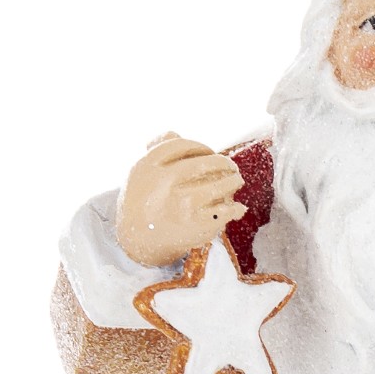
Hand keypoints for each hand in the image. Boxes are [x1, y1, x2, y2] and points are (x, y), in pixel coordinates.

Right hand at [116, 133, 246, 266]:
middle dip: (223, 162)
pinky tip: (237, 208)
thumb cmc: (142, 203)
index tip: (208, 152)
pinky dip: (235, 209)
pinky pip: (225, 210)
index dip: (201, 147)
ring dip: (234, 181)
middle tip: (231, 166)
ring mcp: (184, 203)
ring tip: (237, 181)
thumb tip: (175, 133)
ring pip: (221, 184)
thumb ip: (157, 150)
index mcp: (150, 165)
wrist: (137, 240)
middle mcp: (167, 182)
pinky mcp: (197, 223)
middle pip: (206, 162)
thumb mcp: (141, 173)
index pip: (183, 145)